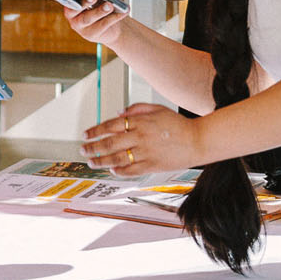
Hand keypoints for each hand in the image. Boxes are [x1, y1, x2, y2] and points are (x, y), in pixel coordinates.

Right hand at [47, 0, 127, 46]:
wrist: (115, 18)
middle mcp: (70, 11)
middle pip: (71, 7)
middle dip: (82, 1)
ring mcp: (79, 24)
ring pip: (86, 18)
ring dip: (99, 11)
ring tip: (110, 5)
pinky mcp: (90, 34)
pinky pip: (101, 25)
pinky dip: (113, 18)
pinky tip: (122, 12)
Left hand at [81, 103, 203, 177]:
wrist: (198, 140)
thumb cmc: (177, 124)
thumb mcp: (157, 109)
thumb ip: (136, 109)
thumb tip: (117, 114)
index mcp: (140, 121)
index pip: (110, 126)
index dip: (95, 131)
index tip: (85, 135)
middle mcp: (140, 137)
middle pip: (109, 143)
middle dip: (92, 148)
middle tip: (83, 150)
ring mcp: (146, 152)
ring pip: (116, 158)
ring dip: (100, 161)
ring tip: (92, 162)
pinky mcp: (152, 165)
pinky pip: (131, 170)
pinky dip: (118, 170)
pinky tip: (111, 169)